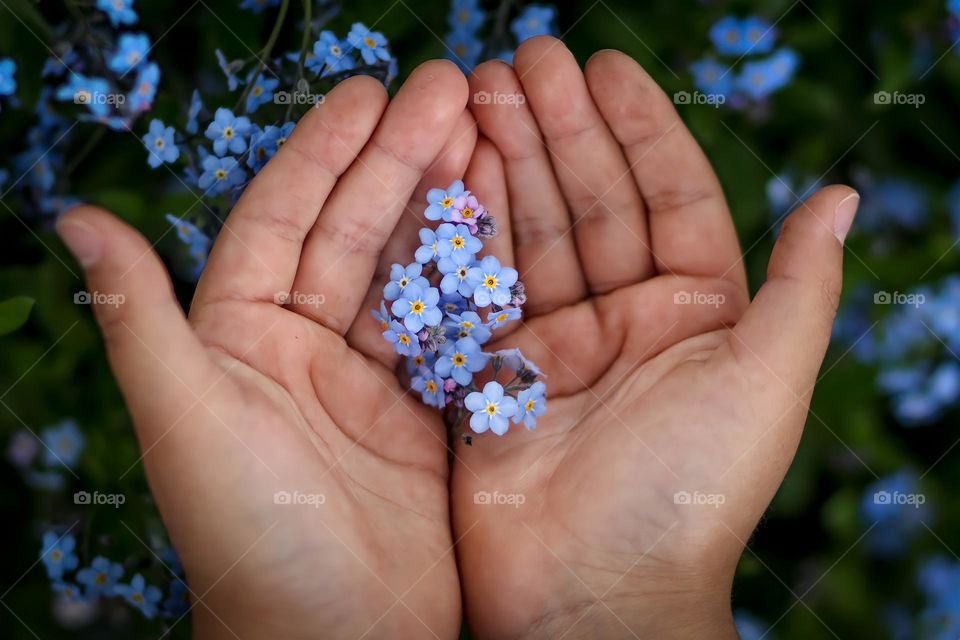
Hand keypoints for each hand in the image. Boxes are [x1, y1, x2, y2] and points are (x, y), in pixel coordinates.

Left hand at [57, 60, 475, 639]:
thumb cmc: (252, 541)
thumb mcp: (188, 422)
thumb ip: (141, 319)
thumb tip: (73, 216)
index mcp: (241, 338)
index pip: (283, 220)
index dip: (324, 152)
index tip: (371, 93)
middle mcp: (305, 348)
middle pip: (354, 232)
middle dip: (399, 159)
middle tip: (449, 91)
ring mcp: (372, 378)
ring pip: (409, 269)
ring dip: (444, 204)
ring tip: (484, 136)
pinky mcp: (427, 410)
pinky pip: (453, 324)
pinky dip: (480, 274)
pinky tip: (506, 223)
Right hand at [450, 38, 858, 638]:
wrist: (593, 593)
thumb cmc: (688, 490)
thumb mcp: (766, 379)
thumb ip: (801, 286)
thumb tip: (844, 193)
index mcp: (694, 312)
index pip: (665, 194)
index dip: (636, 126)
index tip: (602, 64)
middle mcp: (623, 319)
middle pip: (588, 201)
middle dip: (557, 128)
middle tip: (519, 59)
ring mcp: (552, 343)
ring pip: (528, 232)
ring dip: (505, 163)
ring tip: (475, 92)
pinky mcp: (490, 372)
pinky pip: (475, 285)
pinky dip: (460, 229)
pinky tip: (446, 170)